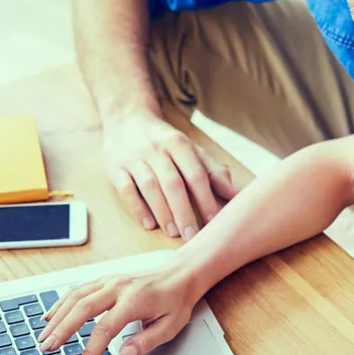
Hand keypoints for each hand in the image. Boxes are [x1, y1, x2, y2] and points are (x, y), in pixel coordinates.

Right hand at [37, 265, 205, 354]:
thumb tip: (123, 354)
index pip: (105, 328)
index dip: (90, 351)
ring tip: (44, 337)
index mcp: (135, 300)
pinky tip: (50, 315)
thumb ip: (146, 342)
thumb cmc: (175, 300)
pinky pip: (78, 289)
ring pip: (76, 296)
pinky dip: (62, 302)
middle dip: (62, 330)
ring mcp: (110, 280)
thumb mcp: (170, 326)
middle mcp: (118, 287)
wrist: (180, 274)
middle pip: (82, 308)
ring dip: (57, 316)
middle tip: (48, 349)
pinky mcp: (105, 279)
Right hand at [101, 113, 239, 240]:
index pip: (195, 174)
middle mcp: (157, 150)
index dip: (206, 199)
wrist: (127, 118)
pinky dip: (137, 208)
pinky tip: (148, 224)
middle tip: (191, 236)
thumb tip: (237, 195)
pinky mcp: (115, 167)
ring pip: (150, 187)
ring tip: (173, 232)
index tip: (214, 222)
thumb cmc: (165, 142)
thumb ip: (214, 172)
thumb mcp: (191, 150)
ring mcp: (135, 158)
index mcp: (179, 144)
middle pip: (173, 184)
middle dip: (184, 212)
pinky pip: (126, 189)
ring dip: (162, 212)